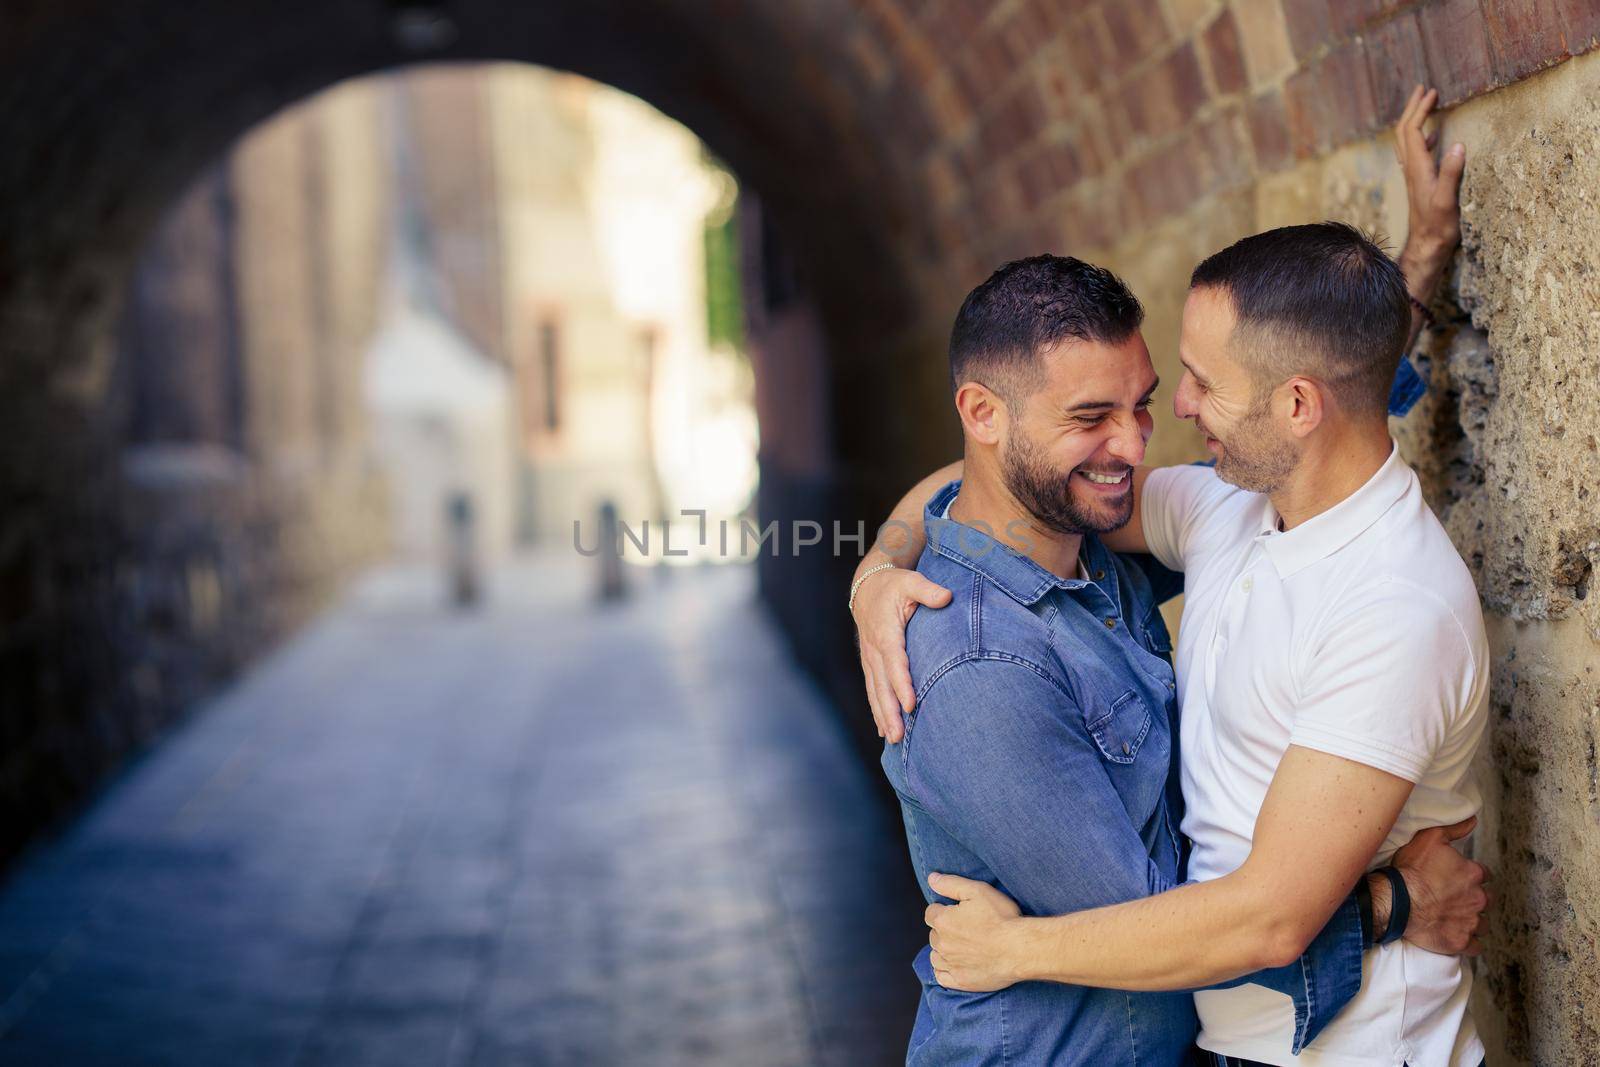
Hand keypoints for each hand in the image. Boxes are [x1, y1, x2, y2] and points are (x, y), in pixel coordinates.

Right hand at [853, 566, 951, 741]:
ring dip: (883, 716)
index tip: (910, 704)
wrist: (867, 587)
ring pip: (875, 691)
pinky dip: (877, 711)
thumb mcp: (911, 581)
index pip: (894, 661)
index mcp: (886, 632)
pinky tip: (884, 731)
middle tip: (899, 735)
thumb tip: (946, 597)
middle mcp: (874, 649)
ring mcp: (870, 659)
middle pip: (882, 684)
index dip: (902, 683)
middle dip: (890, 711)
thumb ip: (927, 590)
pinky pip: (873, 690)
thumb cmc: (894, 585)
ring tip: (893, 739)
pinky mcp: (870, 664)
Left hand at [924, 873, 1023, 991]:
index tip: (957, 912)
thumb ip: (950, 884)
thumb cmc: (1001, 918)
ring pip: (936, 956)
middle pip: (934, 934)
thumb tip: (931, 878)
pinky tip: (954, 965)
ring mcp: (951, 964)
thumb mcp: (977, 890)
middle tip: (964, 928)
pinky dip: (944, 971)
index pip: (931, 913)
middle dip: (944, 930)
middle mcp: (942, 944)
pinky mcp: (961, 981)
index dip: (943, 910)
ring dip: (943, 950)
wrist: (1020, 949)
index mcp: (943, 921)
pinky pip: (941, 977)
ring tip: (960, 946)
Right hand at [1391, 815, 1490, 954]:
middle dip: (1476, 899)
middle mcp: (1478, 899)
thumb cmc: (1411, 870)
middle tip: (1456, 899)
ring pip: (1483, 924)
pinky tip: (1456, 935)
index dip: (1472, 876)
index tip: (1459, 878)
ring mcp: (1471, 922)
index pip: (1485, 875)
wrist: (1397, 902)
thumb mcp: (1429, 839)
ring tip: (1454, 918)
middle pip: (1487, 900)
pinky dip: (1468, 942)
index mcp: (1473, 874)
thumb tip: (1473, 820)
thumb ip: (1454, 829)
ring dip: (1472, 921)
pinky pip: (1475, 946)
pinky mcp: (1462, 942)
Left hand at [1394, 85, 1465, 272]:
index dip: (1419, 110)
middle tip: (1422, 89)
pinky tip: (1435, 135)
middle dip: (1412, 108)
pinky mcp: (1420, 184)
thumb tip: (1457, 145)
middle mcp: (1412, 170)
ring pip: (1408, 142)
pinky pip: (1417, 153)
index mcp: (1417, 169)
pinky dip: (1424, 138)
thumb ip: (1451, 174)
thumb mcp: (1447, 200)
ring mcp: (1414, 177)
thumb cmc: (1438, 227)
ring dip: (1416, 120)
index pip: (1411, 131)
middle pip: (1404, 132)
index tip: (1431, 92)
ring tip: (1427, 104)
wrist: (1426, 247)